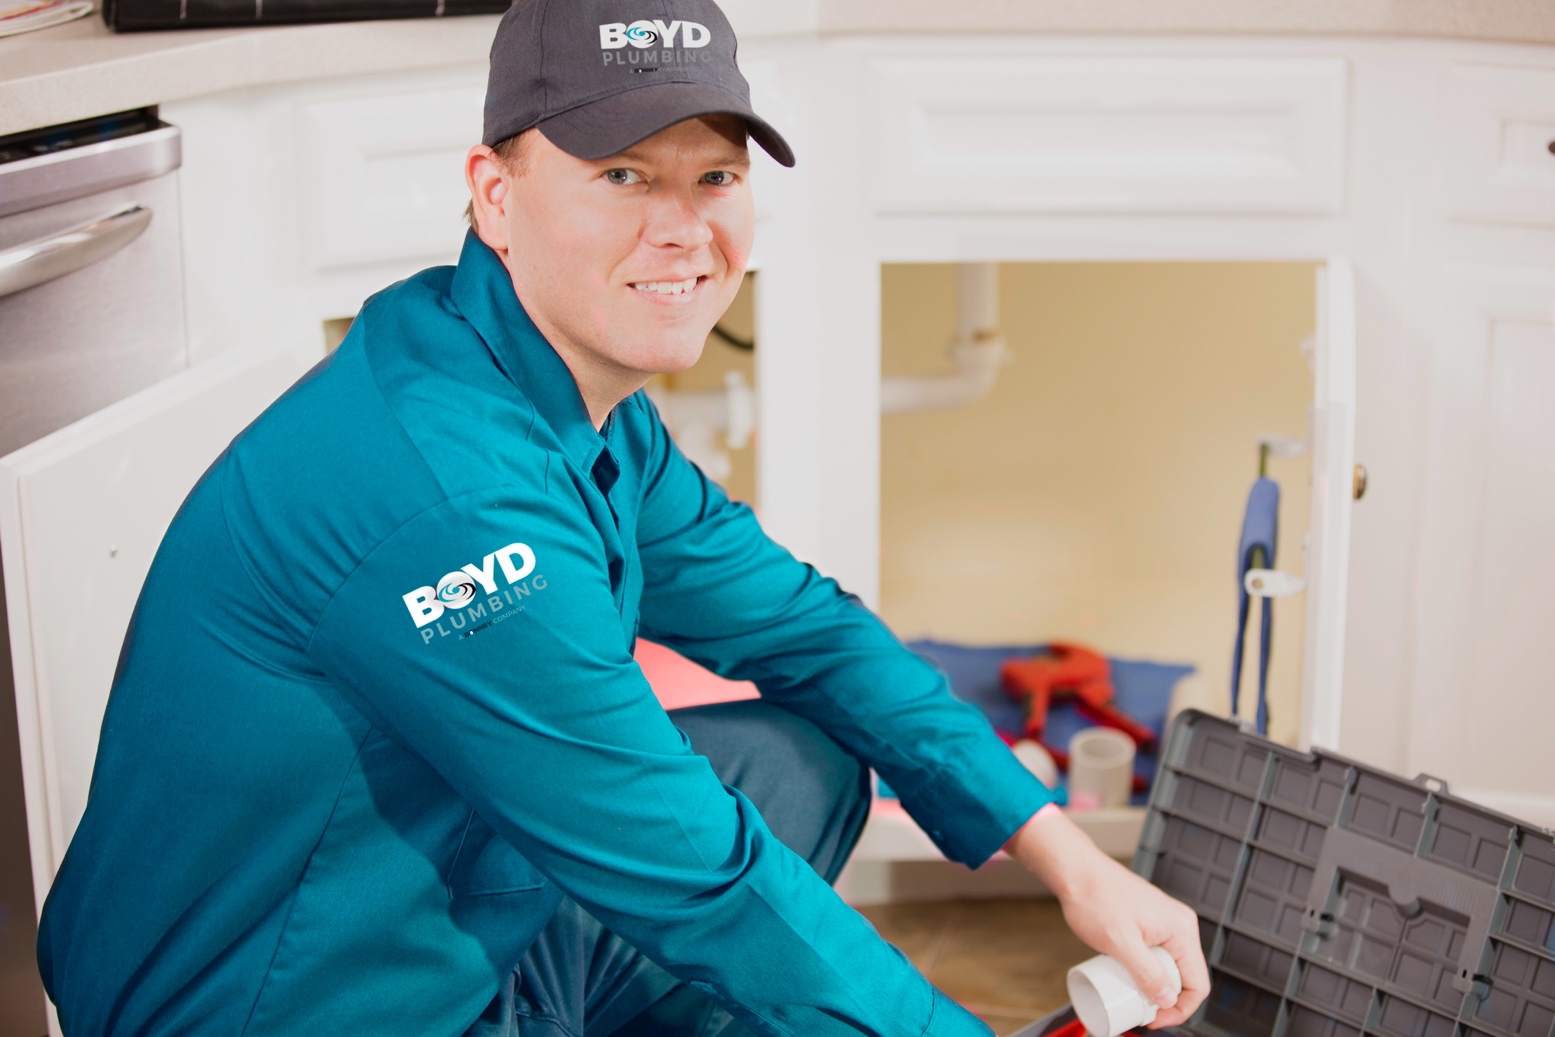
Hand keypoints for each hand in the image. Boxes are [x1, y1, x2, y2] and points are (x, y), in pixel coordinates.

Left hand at [1004, 805, 1209, 1028]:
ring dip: (1154, 985)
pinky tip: (1128, 977)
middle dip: (1164, 999)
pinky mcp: (1149, 922)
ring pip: (1169, 966)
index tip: (1153, 1019)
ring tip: (1130, 995)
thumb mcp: (1120, 942)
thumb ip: (1146, 972)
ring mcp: (1165, 922)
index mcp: (1181, 930)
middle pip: (1184, 977)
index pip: (1198, 984)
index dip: (1179, 1009)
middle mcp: (1179, 925)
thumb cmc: (1095, 898)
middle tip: (1139, 1009)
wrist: (1076, 871)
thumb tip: (1167, 1000)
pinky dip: (1146, 971)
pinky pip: (1156, 955)